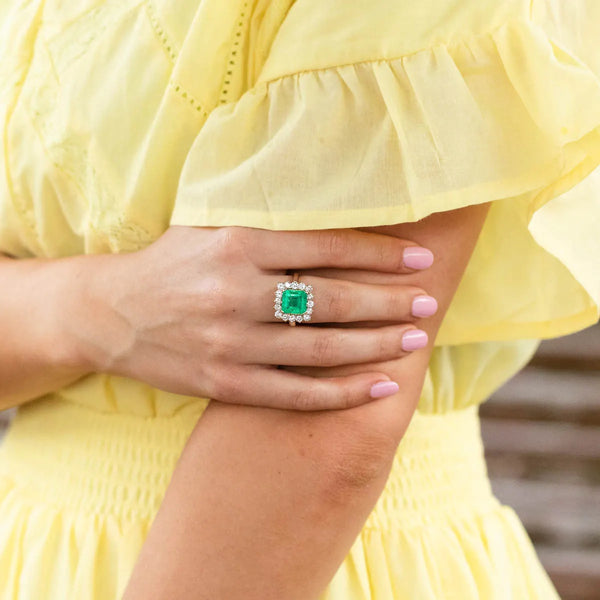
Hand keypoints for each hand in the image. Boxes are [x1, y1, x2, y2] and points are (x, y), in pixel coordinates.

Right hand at [68, 226, 436, 409]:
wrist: (112, 314)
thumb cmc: (172, 263)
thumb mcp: (210, 226)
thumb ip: (266, 222)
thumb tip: (337, 215)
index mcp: (236, 244)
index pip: (325, 247)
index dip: (380, 254)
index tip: (420, 260)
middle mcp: (234, 292)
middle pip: (332, 300)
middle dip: (388, 302)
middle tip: (428, 303)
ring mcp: (230, 343)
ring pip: (320, 349)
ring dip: (375, 347)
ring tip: (414, 341)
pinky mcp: (224, 384)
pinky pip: (294, 393)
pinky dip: (341, 393)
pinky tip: (378, 387)